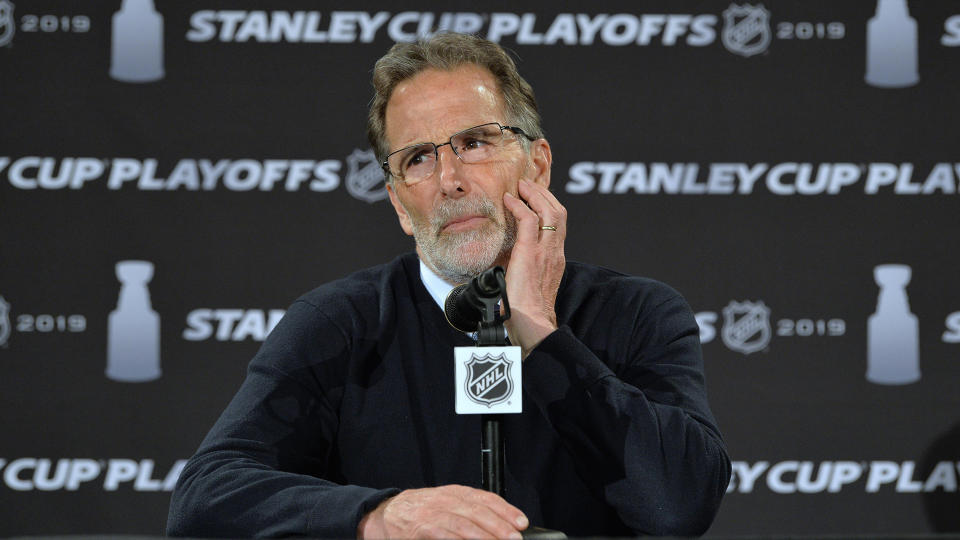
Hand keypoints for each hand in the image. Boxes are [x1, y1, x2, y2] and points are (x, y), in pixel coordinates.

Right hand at [357, 484, 528, 538]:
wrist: (385, 515)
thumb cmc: (420, 513)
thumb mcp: (447, 505)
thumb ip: (470, 512)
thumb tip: (501, 526)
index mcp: (455, 493)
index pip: (485, 498)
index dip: (505, 510)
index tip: (521, 522)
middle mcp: (445, 500)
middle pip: (477, 511)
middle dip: (499, 526)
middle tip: (514, 538)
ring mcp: (432, 514)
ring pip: (463, 523)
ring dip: (484, 536)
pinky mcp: (421, 529)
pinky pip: (444, 535)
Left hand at [501, 179, 566, 356]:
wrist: (531, 324)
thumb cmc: (527, 313)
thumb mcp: (529, 286)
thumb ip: (524, 272)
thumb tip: (505, 266)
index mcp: (556, 260)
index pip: (558, 226)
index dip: (548, 208)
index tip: (535, 199)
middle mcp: (555, 252)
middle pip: (559, 212)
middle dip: (544, 194)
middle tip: (528, 185)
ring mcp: (545, 251)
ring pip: (549, 211)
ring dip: (535, 194)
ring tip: (521, 186)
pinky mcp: (531, 252)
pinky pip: (528, 220)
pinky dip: (519, 206)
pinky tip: (509, 200)